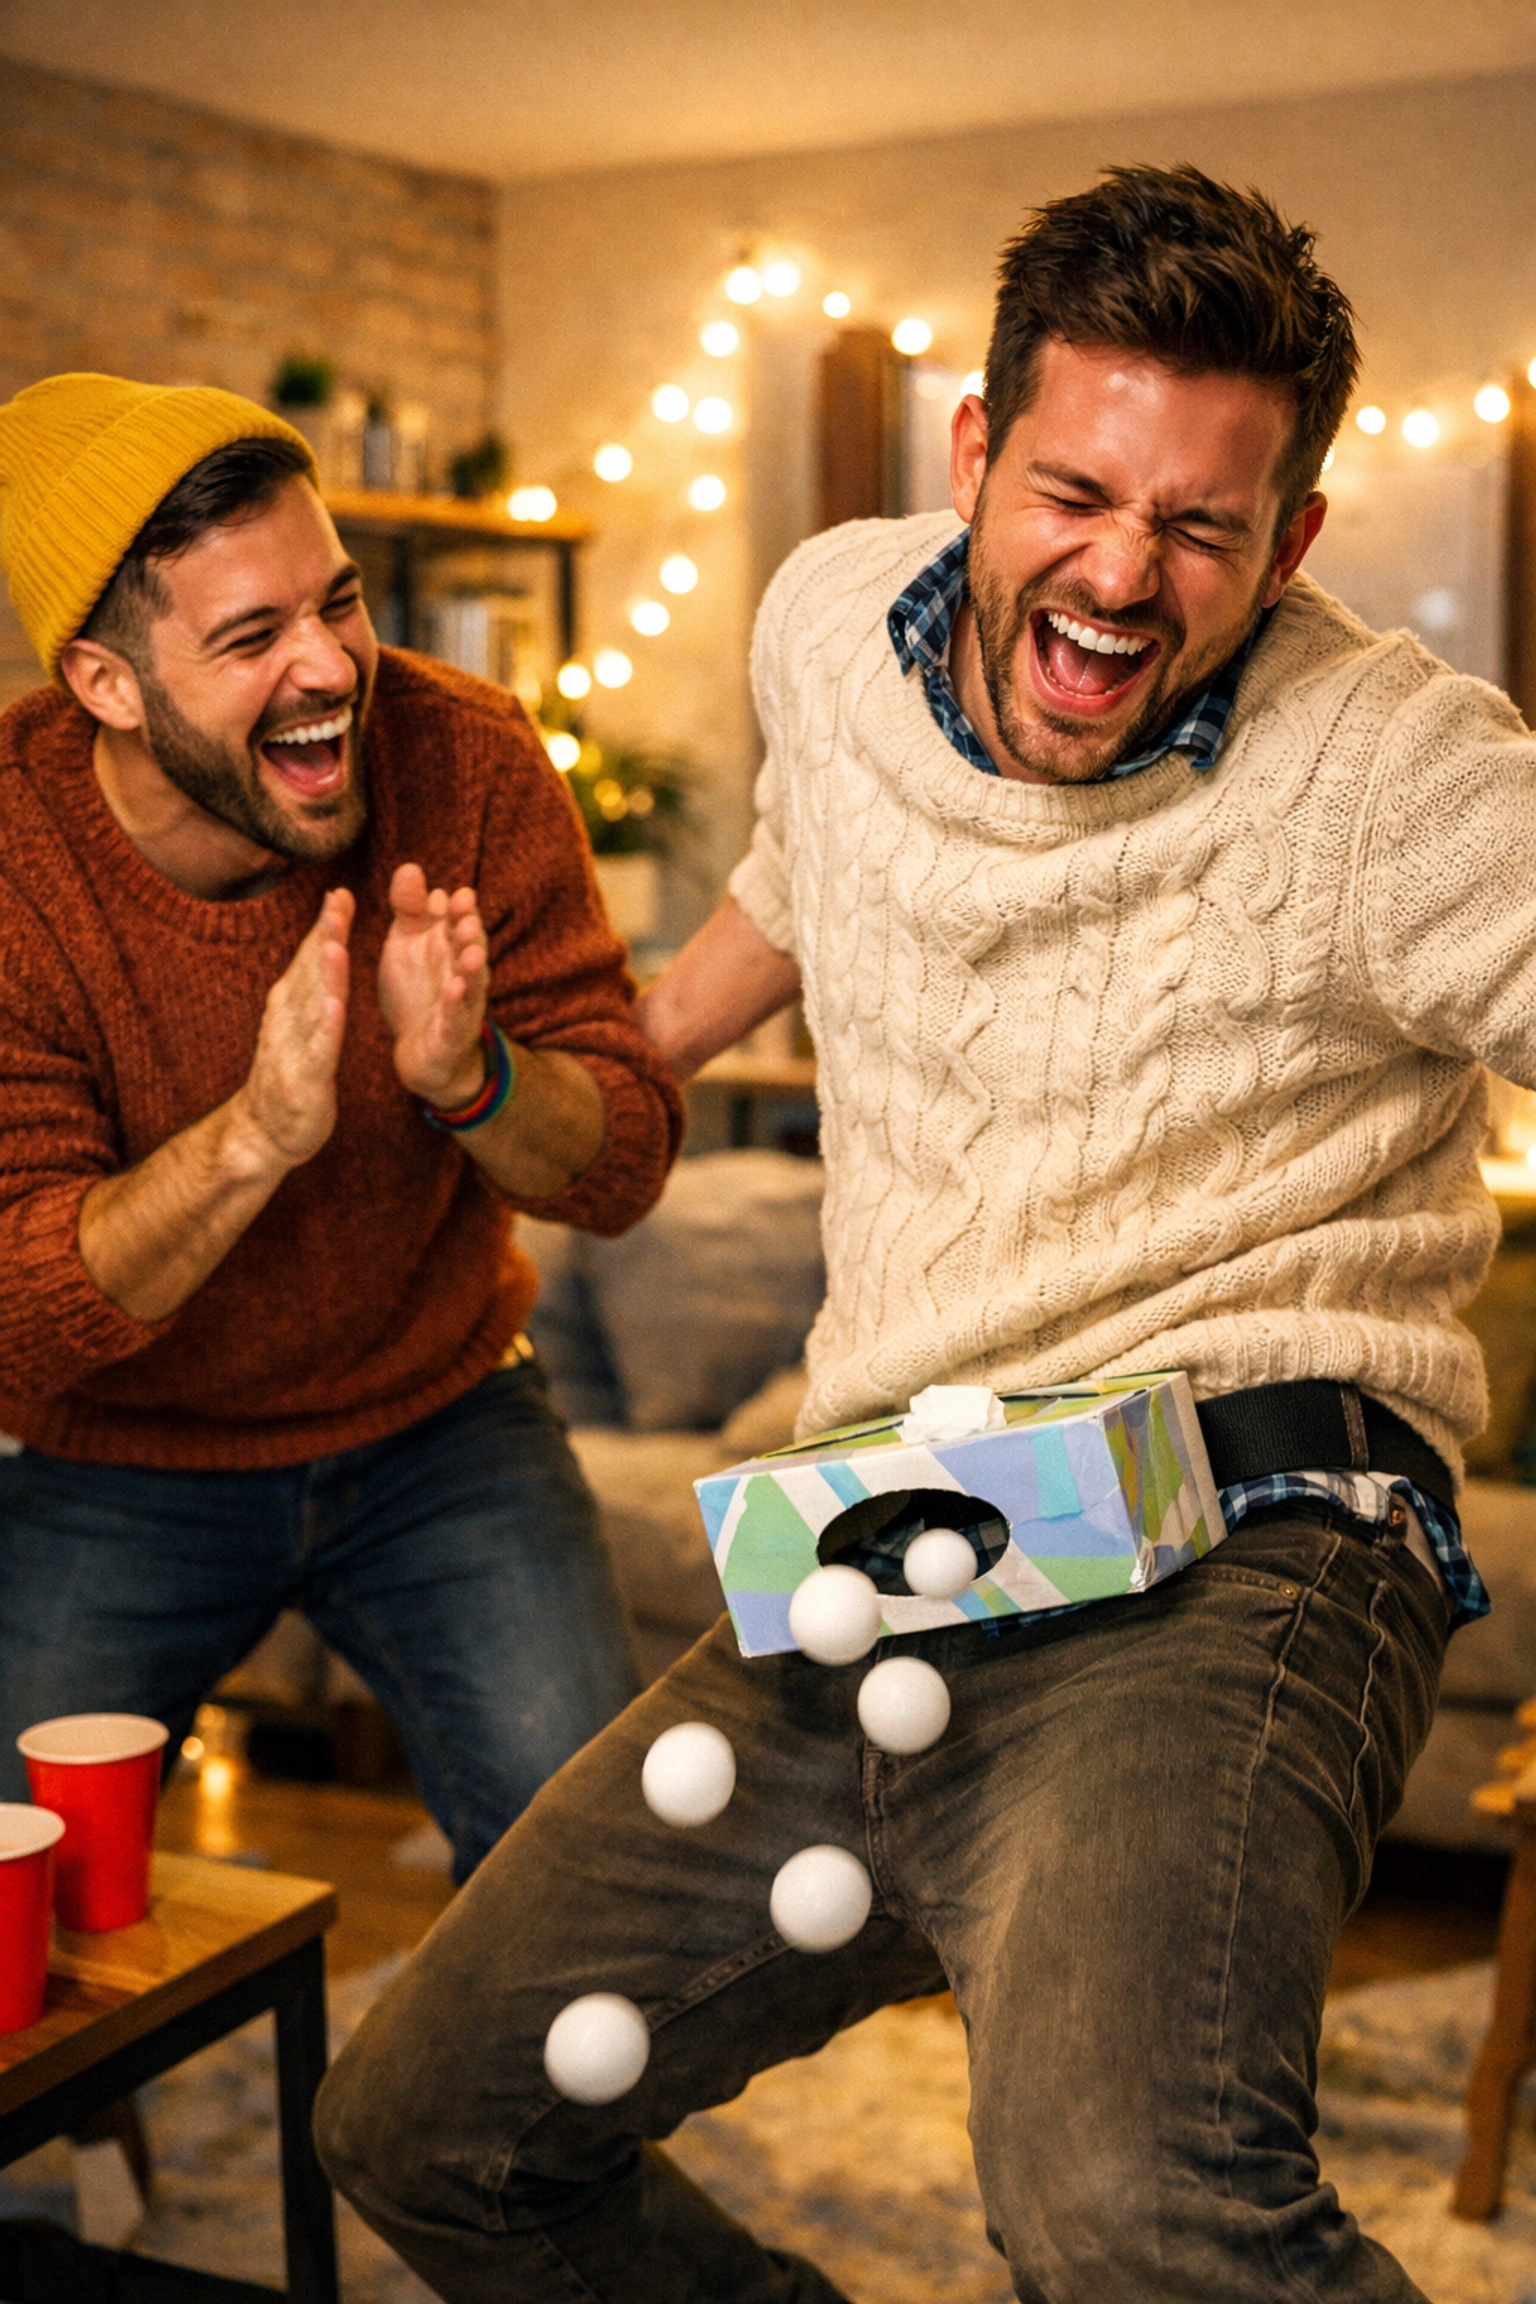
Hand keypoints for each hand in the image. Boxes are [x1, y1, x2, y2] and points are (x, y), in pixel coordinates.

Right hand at [233, 887, 353, 1167]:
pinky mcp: (306, 1080)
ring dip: (324, 975)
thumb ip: (312, 986)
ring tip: (336, 943)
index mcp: (290, 1004)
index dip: (325, 925)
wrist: (263, 1132)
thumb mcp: (301, 1023)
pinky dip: (325, 1029)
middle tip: (339, 900)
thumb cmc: (289, 1073)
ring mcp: (294, 1049)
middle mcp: (287, 1020)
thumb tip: (325, 944)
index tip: (340, 892)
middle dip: (325, 935)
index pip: (310, 957)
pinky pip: (318, 1051)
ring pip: (312, 1005)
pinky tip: (336, 1008)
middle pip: (310, 971)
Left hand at [379, 862, 489, 1105]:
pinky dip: (458, 1003)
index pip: (459, 921)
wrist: (418, 1050)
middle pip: (471, 947)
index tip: (456, 895)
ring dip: (473, 964)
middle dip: (470, 931)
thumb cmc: (416, 990)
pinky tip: (455, 989)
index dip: (459, 910)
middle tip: (465, 916)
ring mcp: (463, 1002)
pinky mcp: (453, 1032)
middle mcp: (462, 971)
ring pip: (473, 980)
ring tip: (469, 949)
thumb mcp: (406, 943)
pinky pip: (458, 1016)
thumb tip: (410, 868)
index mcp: (450, 946)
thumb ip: (409, 908)